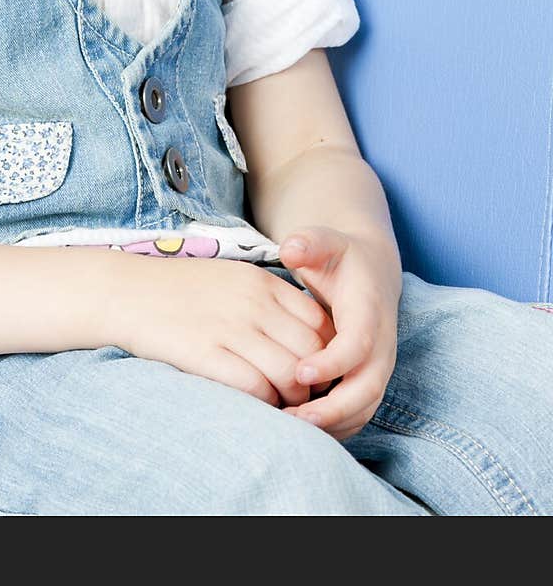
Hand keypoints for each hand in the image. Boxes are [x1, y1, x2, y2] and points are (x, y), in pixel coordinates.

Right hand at [111, 251, 337, 408]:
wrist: (127, 291)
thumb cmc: (182, 290)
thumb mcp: (233, 279)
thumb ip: (269, 301)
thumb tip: (305, 338)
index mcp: (262, 282)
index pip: (319, 323)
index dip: (326, 354)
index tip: (316, 370)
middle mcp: (252, 303)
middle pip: (311, 352)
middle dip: (314, 382)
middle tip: (304, 397)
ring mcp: (230, 328)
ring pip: (289, 374)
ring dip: (292, 399)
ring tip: (282, 405)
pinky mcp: (205, 353)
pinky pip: (255, 387)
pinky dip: (264, 403)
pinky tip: (255, 404)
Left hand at [276, 225, 401, 442]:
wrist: (370, 270)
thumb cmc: (339, 256)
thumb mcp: (325, 241)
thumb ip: (308, 242)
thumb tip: (291, 248)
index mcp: (369, 311)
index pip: (358, 345)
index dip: (332, 363)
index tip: (300, 372)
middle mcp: (381, 344)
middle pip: (367, 388)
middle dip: (332, 409)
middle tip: (291, 418)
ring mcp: (378, 366)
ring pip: (364, 407)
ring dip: (332, 424)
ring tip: (290, 429)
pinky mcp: (369, 380)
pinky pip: (358, 413)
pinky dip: (335, 427)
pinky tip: (300, 430)